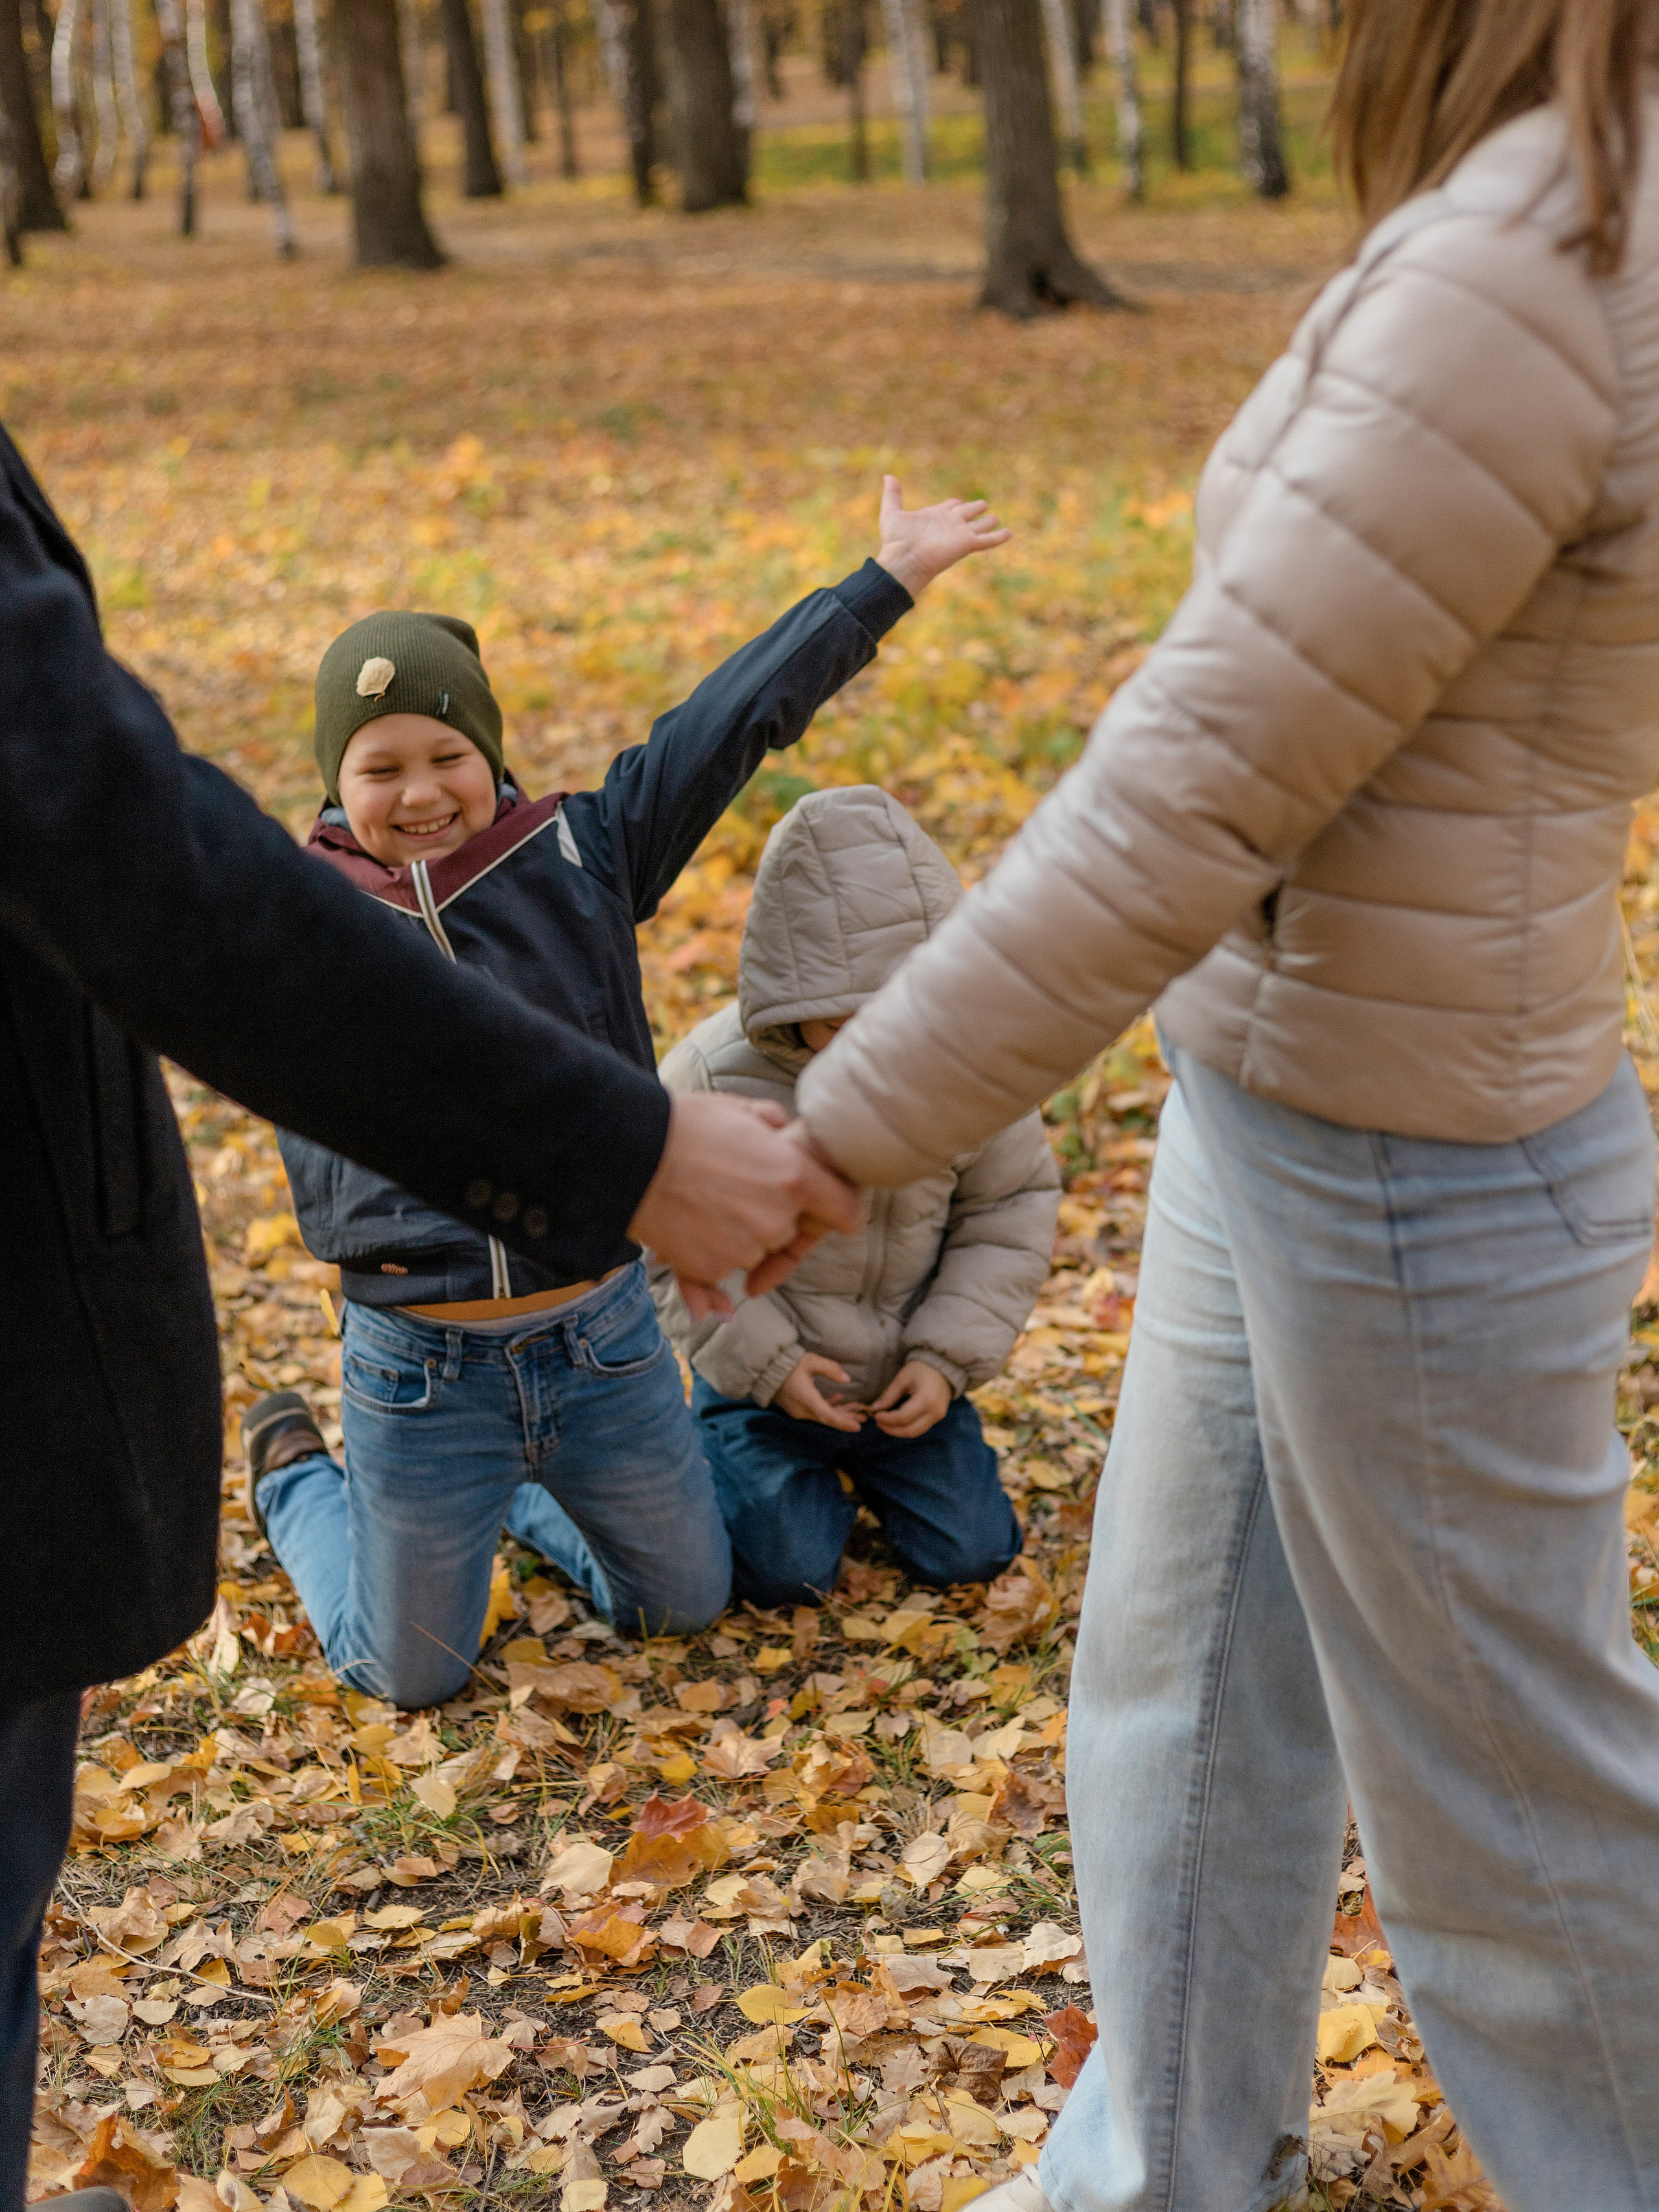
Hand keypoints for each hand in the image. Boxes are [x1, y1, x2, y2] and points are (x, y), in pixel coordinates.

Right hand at [629, 1093, 861, 1320]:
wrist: (627, 1154)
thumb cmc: (685, 1124)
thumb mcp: (742, 1109)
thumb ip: (780, 1127)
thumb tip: (790, 1137)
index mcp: (794, 1176)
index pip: (847, 1212)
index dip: (839, 1208)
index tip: (828, 1207)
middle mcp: (775, 1220)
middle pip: (791, 1231)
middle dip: (773, 1214)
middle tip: (736, 1186)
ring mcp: (742, 1250)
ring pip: (755, 1250)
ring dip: (739, 1233)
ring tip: (705, 1199)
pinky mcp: (709, 1269)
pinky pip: (722, 1269)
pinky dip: (709, 1254)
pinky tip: (688, 1224)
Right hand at [776, 1351, 865, 1433]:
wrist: (767, 1370)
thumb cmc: (789, 1365)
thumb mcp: (811, 1361)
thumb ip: (830, 1369)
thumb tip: (846, 1379)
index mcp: (806, 1399)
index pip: (827, 1416)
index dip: (843, 1423)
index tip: (857, 1427)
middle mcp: (803, 1410)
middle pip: (828, 1418)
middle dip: (847, 1418)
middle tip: (865, 1417)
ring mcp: (799, 1411)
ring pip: (823, 1415)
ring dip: (840, 1413)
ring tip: (858, 1411)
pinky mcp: (798, 1408)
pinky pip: (816, 1411)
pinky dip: (829, 1408)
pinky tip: (840, 1401)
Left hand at [869, 1359, 951, 1437]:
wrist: (944, 1368)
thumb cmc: (922, 1369)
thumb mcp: (903, 1378)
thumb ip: (889, 1395)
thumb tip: (875, 1408)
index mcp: (926, 1400)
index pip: (903, 1417)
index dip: (887, 1419)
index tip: (876, 1415)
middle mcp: (934, 1412)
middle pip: (910, 1430)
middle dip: (891, 1429)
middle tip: (878, 1422)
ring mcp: (937, 1417)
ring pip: (915, 1432)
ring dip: (898, 1431)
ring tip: (885, 1424)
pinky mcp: (937, 1418)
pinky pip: (920, 1429)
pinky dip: (907, 1428)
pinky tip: (896, 1423)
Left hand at [874, 475, 1010, 599]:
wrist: (904, 559)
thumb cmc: (896, 539)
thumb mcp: (891, 512)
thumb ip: (893, 495)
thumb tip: (888, 476)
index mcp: (934, 516)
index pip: (949, 506)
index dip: (953, 503)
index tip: (956, 502)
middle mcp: (949, 524)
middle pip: (967, 513)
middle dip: (974, 508)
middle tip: (984, 505)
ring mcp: (959, 534)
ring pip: (979, 525)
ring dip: (988, 521)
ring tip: (996, 518)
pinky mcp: (967, 544)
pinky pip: (987, 539)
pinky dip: (999, 537)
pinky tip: (1009, 533)